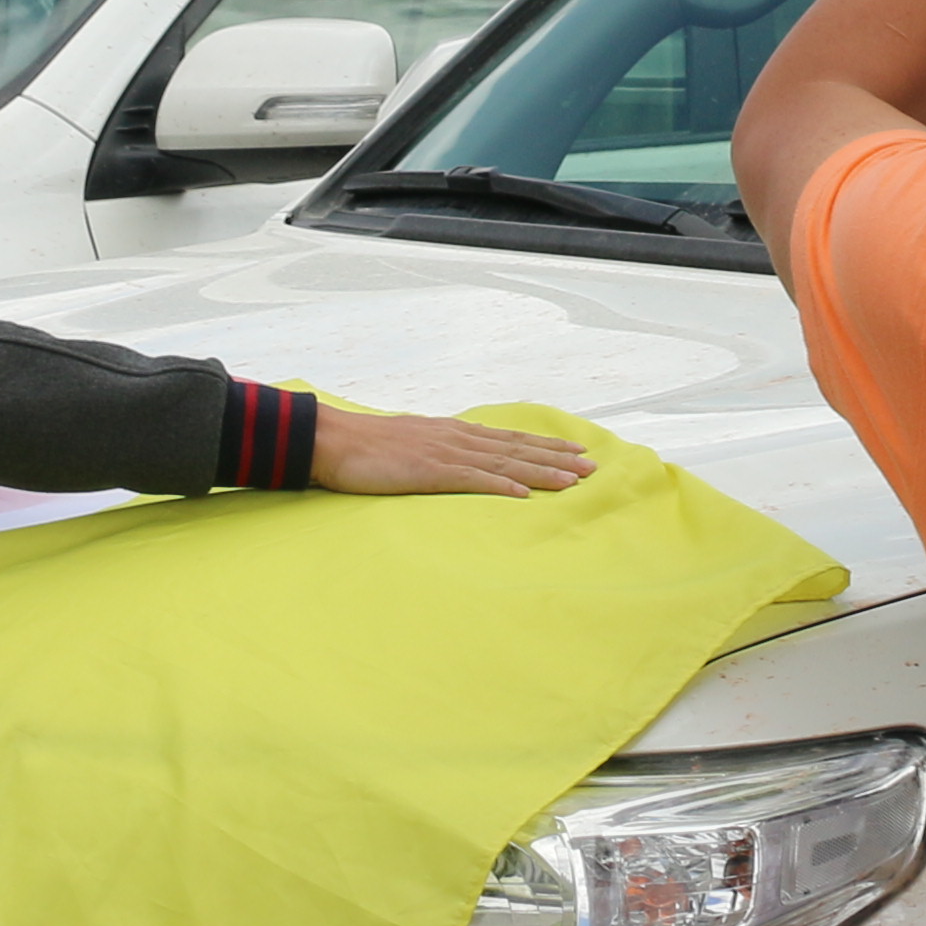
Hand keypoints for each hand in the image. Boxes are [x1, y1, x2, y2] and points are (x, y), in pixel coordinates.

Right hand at [311, 408, 598, 497]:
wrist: (333, 440)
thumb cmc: (366, 447)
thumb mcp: (411, 444)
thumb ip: (437, 452)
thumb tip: (456, 462)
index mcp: (452, 433)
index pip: (509, 439)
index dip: (544, 446)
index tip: (575, 451)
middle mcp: (456, 438)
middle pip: (517, 448)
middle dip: (557, 458)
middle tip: (593, 466)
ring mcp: (444, 453)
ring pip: (504, 461)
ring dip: (541, 471)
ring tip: (573, 479)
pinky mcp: (428, 471)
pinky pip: (471, 479)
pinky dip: (500, 484)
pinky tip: (523, 493)